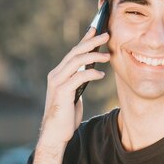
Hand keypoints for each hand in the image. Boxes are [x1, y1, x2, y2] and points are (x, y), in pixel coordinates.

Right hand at [39, 27, 109, 146]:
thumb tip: (91, 71)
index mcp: (58, 74)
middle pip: (75, 53)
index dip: (84, 40)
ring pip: (76, 62)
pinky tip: (102, 75)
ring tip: (108, 55)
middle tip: (106, 35)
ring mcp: (57, 83)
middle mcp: (56, 75)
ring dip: (93, 56)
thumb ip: (78, 82)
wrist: (55, 134)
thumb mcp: (74, 94)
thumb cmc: (66, 116)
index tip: (96, 30)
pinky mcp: (62, 92)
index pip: (72, 52)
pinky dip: (91, 74)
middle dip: (91, 42)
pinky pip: (79, 77)